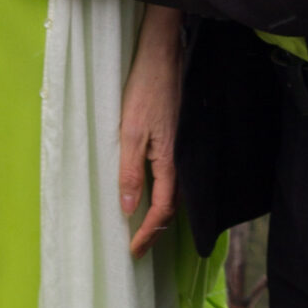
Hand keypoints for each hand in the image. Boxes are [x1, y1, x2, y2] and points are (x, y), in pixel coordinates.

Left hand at [120, 5, 181, 256]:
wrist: (164, 55)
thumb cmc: (146, 89)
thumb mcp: (130, 131)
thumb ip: (129, 170)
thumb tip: (127, 208)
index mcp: (169, 162)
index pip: (161, 211)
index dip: (147, 234)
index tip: (132, 252)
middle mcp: (179, 159)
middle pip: (171, 206)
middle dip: (155, 230)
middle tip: (137, 247)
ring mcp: (180, 148)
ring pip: (173, 192)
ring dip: (158, 214)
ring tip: (142, 228)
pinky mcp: (176, 137)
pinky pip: (172, 176)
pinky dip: (161, 193)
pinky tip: (150, 192)